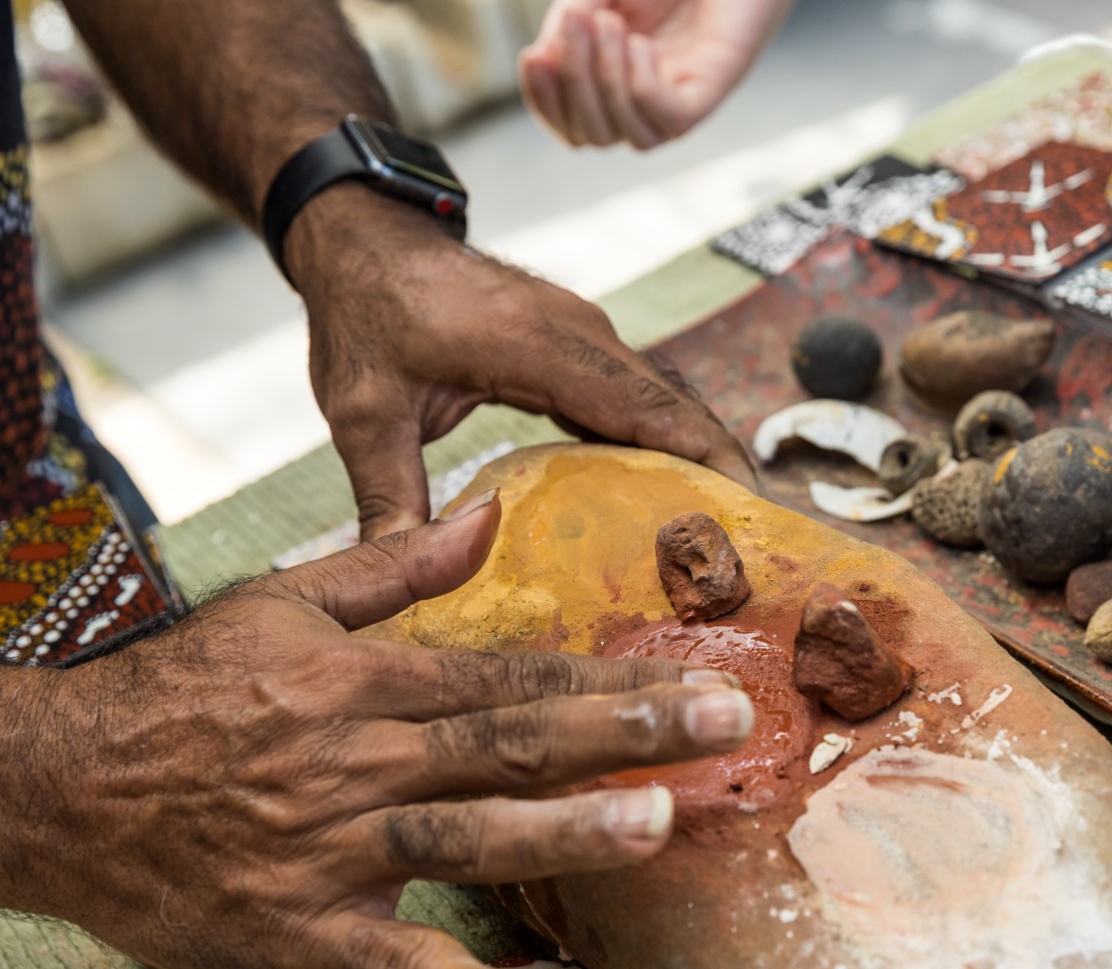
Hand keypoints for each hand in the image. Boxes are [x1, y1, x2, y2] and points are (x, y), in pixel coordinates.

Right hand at [0, 493, 753, 968]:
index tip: (699, 673)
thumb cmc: (178, 690)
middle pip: (512, 742)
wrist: (58, 785)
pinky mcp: (302, 925)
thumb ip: (396, 564)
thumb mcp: (281, 602)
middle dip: (625, 732)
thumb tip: (492, 512)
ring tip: (656, 825)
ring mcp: (335, 845)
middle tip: (725, 722)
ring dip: (565, 832)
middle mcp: (364, 758)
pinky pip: (391, 962)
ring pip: (469, 834)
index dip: (610, 676)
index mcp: (367, 680)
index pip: (512, 675)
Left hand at [285, 185, 758, 539]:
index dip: (704, 457)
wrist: (366, 241)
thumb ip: (389, 499)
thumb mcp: (362, 414)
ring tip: (725, 532)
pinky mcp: (580, 346)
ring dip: (699, 458)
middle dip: (721, 471)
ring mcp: (585, 335)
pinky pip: (640, 397)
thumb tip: (400, 583)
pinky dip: (666, 443)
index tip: (747, 509)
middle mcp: (580, 334)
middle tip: (749, 546)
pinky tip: (672, 497)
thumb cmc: (363, 317)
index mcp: (539, 345)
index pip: (646, 406)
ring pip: (666, 400)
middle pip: (676, 405)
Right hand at [519, 0, 794, 148]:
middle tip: (576, 20)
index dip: (544, 102)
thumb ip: (569, 24)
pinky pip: (667, 121)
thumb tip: (544, 62)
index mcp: (612, 87)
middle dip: (573, 80)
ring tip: (612, 23)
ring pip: (625, 134)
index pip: (570, 125)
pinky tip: (643, 45)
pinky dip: (642, 86)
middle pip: (592, 135)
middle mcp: (644, 105)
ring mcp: (676, 104)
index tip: (533, 57)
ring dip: (605, 80)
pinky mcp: (708, 97)